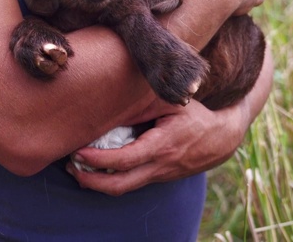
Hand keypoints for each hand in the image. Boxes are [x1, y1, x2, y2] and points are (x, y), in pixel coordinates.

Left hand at [65, 46, 273, 195]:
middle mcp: (160, 165)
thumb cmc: (194, 116)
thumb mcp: (173, 103)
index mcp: (163, 145)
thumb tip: (111, 104)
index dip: (98, 159)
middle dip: (90, 180)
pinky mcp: (158, 178)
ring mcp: (159, 175)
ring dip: (96, 183)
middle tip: (70, 166)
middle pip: (119, 185)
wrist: (222, 139)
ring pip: (123, 189)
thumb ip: (143, 105)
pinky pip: (130, 185)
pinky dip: (110, 181)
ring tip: (76, 170)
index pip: (124, 159)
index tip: (78, 151)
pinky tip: (95, 172)